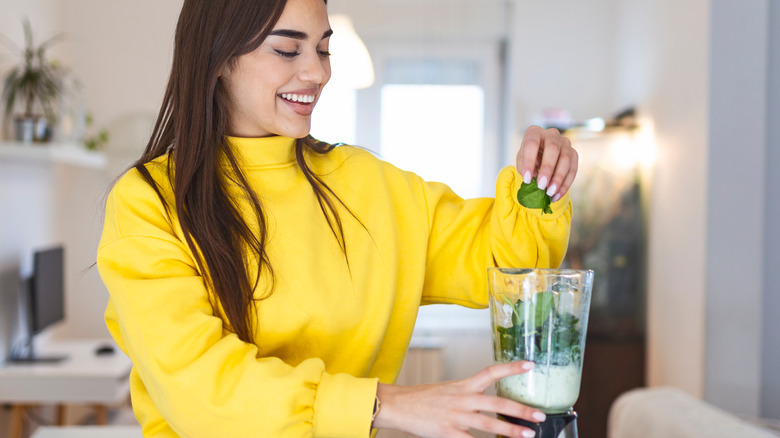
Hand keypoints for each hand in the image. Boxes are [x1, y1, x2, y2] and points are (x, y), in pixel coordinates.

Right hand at [372, 361, 544, 437]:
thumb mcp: (448, 390)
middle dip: (521, 409)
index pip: (491, 372)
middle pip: (497, 402)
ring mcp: (456, 416)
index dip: (511, 368)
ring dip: (511, 430)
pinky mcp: (448, 432)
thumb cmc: (422, 398)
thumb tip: (488, 403)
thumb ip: (468, 396)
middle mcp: (463, 399)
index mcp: (463, 386)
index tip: (530, 365)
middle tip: (540, 415)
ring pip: (489, 424)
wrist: (398, 405)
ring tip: (528, 435)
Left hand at [516, 126, 578, 202]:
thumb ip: (525, 168)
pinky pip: (573, 169)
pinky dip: (565, 184)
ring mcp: (565, 143)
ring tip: (550, 193)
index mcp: (534, 132)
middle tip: (541, 186)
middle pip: (553, 148)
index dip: (529, 161)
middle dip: (547, 169)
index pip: (532, 143)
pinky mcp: (574, 153)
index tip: (526, 179)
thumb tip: (534, 177)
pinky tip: (556, 196)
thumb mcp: (522, 162)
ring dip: (558, 178)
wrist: (541, 158)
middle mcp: (551, 134)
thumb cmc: (529, 159)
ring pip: (566, 159)